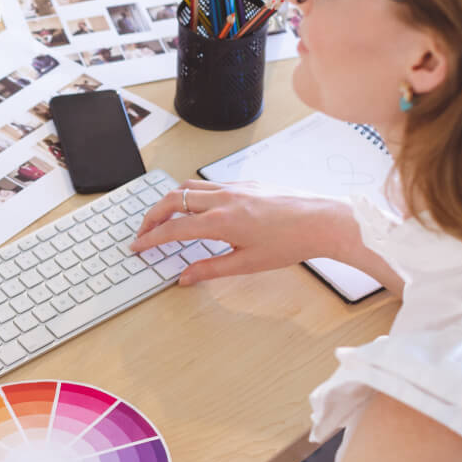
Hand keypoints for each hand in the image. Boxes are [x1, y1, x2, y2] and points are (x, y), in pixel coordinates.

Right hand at [129, 181, 348, 285]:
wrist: (323, 221)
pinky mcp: (245, 184)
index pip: (173, 229)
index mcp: (221, 221)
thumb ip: (210, 269)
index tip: (138, 246)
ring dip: (170, 201)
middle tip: (143, 231)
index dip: (150, 239)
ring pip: (188, 187)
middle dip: (151, 216)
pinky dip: (192, 194)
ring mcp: (234, 188)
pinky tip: (197, 208)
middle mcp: (223, 199)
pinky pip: (208, 184)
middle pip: (172, 200)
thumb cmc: (291, 242)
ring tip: (164, 217)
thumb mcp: (247, 264)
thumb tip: (185, 278)